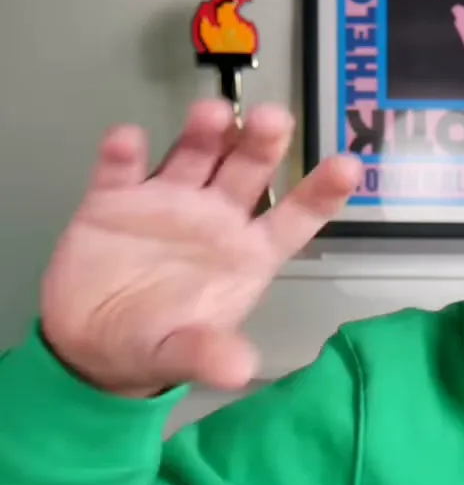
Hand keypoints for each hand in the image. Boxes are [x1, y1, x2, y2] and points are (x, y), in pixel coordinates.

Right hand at [40, 99, 359, 397]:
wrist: (91, 345)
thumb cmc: (158, 341)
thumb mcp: (184, 356)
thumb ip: (209, 356)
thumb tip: (240, 370)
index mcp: (248, 252)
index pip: (295, 218)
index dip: (321, 192)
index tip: (350, 165)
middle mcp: (215, 217)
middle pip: (247, 171)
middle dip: (261, 143)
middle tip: (274, 118)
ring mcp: (167, 202)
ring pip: (193, 156)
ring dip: (203, 134)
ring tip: (212, 114)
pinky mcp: (114, 200)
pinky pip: (121, 171)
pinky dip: (124, 154)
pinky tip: (127, 143)